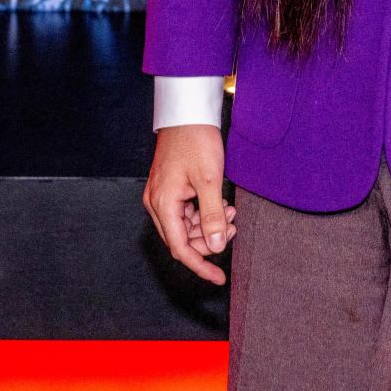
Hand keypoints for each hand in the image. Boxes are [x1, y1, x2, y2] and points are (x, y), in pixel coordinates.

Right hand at [143, 124, 235, 285]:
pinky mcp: (169, 186)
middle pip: (182, 238)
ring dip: (208, 224)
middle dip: (208, 239)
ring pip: (185, 224)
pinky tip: (220, 202)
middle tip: (233, 227)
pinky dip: (203, 211)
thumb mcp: (209, 180)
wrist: (188, 111)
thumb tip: (218, 246)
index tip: (218, 278)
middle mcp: (156, 202)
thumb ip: (212, 216)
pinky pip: (185, 210)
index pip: (180, 248)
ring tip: (230, 211)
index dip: (200, 265)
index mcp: (162, 204)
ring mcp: (161, 194)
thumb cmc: (196, 140)